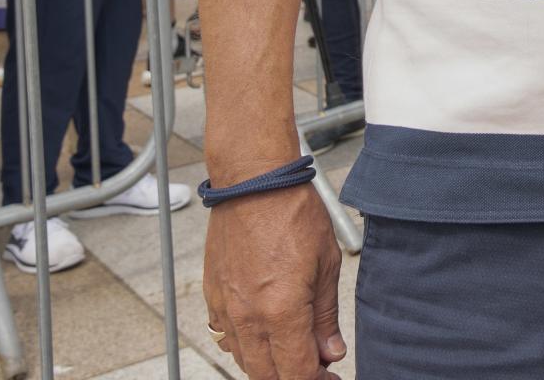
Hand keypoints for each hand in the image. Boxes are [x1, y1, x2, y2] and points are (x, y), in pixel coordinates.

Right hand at [203, 183, 343, 378]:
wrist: (254, 183)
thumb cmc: (294, 214)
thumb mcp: (326, 265)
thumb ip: (325, 316)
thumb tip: (331, 353)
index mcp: (281, 311)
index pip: (297, 372)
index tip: (330, 376)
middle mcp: (248, 318)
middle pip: (267, 376)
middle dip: (294, 377)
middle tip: (316, 368)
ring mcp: (226, 309)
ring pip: (244, 361)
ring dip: (269, 366)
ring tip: (293, 351)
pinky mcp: (212, 297)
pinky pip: (225, 338)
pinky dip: (246, 346)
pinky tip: (264, 333)